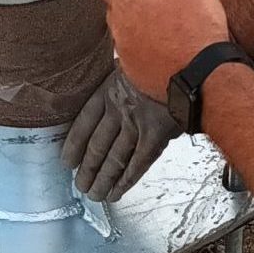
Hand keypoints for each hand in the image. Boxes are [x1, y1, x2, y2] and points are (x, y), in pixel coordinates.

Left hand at [61, 67, 178, 201]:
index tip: (67, 160)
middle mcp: (119, 109)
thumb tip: (119, 86)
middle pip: (97, 145)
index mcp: (110, 89)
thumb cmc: (161, 58)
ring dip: (103, 180)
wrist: (186, 60)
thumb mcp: (133, 61)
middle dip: (87, 168)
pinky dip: (126, 180)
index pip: (84, 121)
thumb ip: (123, 77)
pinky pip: (137, 164)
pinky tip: (116, 192)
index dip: (74, 143)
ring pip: (114, 159)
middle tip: (80, 184)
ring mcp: (137, 124)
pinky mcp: (156, 136)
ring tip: (95, 194)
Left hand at [99, 0, 230, 101]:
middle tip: (158, 1)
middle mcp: (118, 26)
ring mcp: (124, 52)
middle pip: (115, 7)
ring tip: (165, 26)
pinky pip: (132, 55)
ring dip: (137, 27)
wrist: (206, 77)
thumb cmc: (197, 28)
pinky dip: (144, 50)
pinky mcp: (133, 73)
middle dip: (131, 1)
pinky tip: (165, 49)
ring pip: (123, 32)